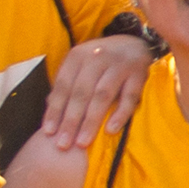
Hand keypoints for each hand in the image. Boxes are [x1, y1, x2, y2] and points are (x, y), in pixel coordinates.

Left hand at [43, 34, 149, 149]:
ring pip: (103, 95)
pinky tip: (111, 130)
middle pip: (81, 92)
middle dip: (71, 120)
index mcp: (78, 56)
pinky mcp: (139, 73)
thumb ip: (66, 85)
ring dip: (91, 120)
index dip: (55, 110)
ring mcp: (120, 65)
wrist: (135, 43)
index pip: (63, 86)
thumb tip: (50, 110)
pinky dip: (120, 114)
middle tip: (63, 145)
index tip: (49, 133)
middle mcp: (97, 57)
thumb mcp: (80, 65)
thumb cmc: (101, 61)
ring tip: (82, 143)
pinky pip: (129, 96)